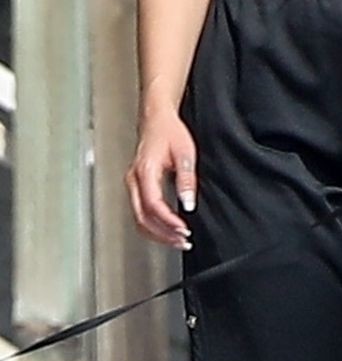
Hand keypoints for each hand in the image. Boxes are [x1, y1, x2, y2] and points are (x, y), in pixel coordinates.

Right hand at [126, 109, 196, 249]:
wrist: (156, 119)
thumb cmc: (169, 132)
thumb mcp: (185, 154)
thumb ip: (187, 180)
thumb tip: (189, 204)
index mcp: (144, 172)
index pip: (153, 205)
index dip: (168, 222)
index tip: (184, 230)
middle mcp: (134, 180)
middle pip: (142, 217)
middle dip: (163, 234)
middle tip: (183, 241)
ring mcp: (133, 185)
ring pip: (139, 219)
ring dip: (158, 234)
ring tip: (178, 240)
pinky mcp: (136, 187)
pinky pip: (140, 212)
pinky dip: (153, 226)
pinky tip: (168, 230)